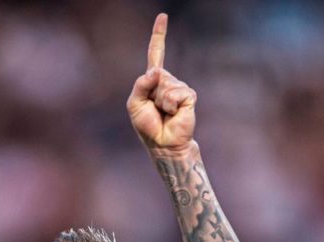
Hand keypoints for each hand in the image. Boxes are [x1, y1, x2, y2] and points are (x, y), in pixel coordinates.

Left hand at [126, 14, 196, 154]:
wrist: (164, 144)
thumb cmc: (148, 126)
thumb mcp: (135, 104)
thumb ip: (141, 85)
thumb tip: (157, 71)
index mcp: (153, 80)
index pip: (156, 53)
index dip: (158, 35)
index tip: (163, 16)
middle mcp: (167, 80)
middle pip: (156, 74)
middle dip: (151, 93)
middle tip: (156, 110)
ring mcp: (179, 87)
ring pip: (165, 85)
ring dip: (161, 102)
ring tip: (165, 113)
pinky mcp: (189, 95)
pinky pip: (175, 93)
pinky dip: (170, 105)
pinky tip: (173, 113)